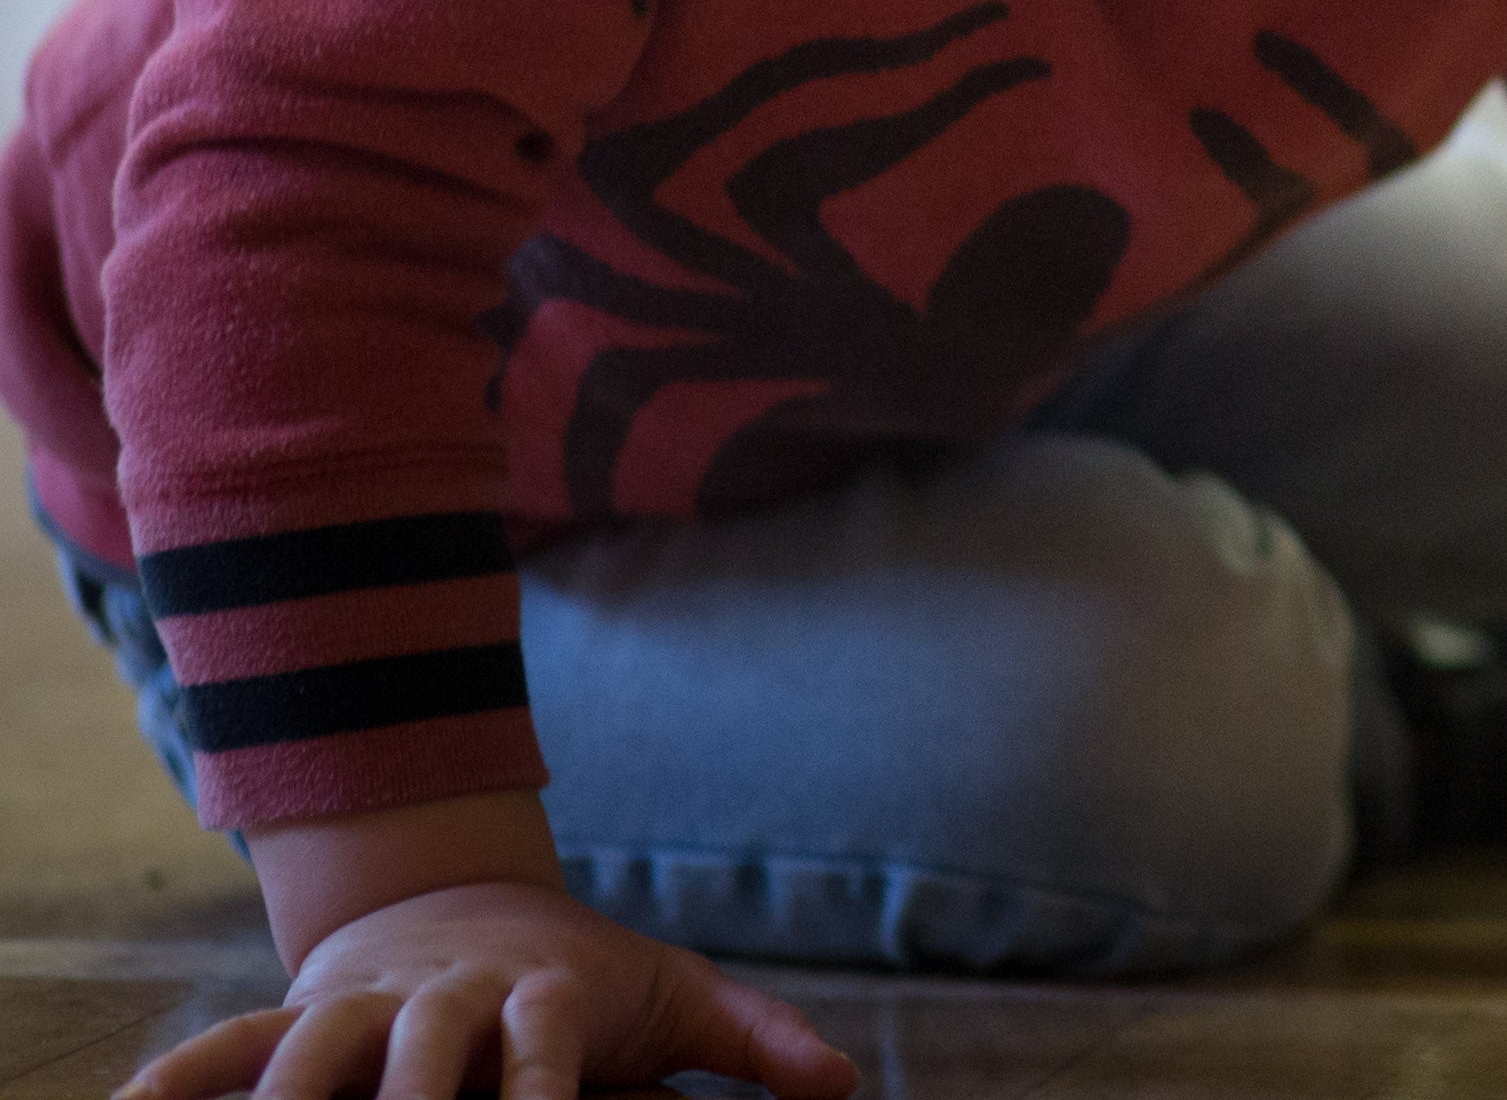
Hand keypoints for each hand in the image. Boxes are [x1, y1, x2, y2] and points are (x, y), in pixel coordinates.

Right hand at [117, 879, 855, 1099]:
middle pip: (418, 1052)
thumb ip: (755, 1041)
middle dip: (404, 1098)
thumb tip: (847, 1086)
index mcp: (538, 997)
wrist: (470, 902)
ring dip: (284, 1088)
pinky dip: (182, 1074)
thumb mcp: (676, 995)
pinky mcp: (301, 1013)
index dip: (540, 1083)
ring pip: (313, 1045)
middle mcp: (445, 1002)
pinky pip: (230, 1042)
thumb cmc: (586, 976)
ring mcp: (365, 1006)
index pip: (542, 1044)